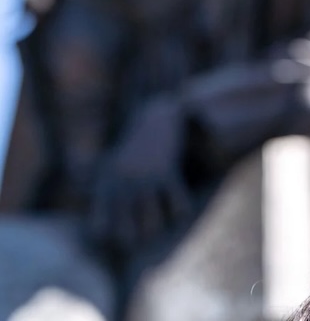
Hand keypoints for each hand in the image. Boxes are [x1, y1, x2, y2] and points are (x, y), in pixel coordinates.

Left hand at [88, 98, 190, 252]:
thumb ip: (86, 178)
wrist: (156, 116)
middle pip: (126, 234)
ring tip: (158, 229)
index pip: (99, 227)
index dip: (107, 238)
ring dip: (157, 231)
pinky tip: (178, 210)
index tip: (115, 234)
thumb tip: (80, 195)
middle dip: (134, 243)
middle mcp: (123, 183)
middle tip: (140, 238)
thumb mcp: (106, 162)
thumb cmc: (129, 146)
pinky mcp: (168, 171)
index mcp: (106, 184)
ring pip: (153, 225)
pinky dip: (180, 212)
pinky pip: (177, 204)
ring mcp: (146, 178)